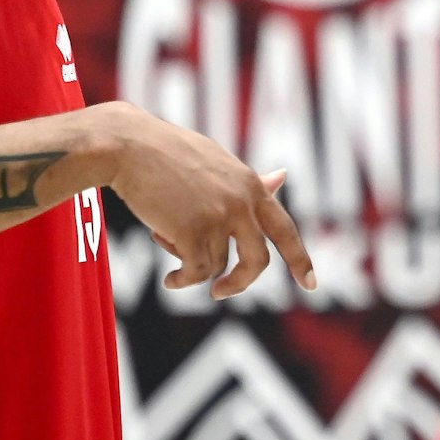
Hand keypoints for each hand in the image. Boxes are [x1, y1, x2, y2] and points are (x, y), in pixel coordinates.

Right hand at [99, 101, 315, 297]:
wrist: (129, 146)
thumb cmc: (168, 152)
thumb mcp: (217, 163)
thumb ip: (248, 181)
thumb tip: (282, 177)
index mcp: (249, 184)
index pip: (285, 228)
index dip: (300, 258)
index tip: (311, 284)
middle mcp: (241, 202)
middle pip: (258, 260)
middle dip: (242, 283)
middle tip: (221, 293)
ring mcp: (219, 217)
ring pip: (216, 266)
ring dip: (191, 266)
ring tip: (166, 245)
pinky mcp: (193, 232)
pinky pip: (195, 273)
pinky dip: (181, 280)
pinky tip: (169, 280)